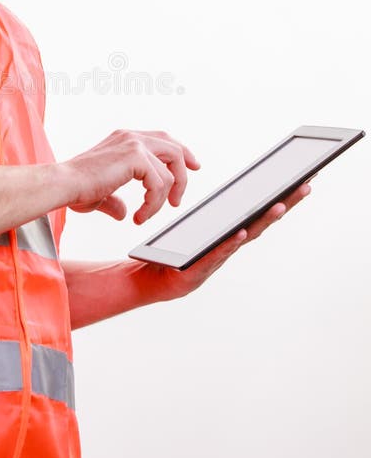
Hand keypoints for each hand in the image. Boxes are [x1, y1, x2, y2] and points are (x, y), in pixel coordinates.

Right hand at [62, 129, 199, 223]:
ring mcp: (134, 144)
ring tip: (146, 215)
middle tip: (180, 197)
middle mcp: (131, 136)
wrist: (63, 184)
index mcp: (124, 139)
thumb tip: (124, 212)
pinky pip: (160, 184)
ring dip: (162, 200)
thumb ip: (115, 201)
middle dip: (185, 170)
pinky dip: (153, 204)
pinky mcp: (136, 157)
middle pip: (173, 147)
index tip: (192, 166)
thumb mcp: (101, 195)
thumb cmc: (75, 189)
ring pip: (169, 172)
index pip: (161, 139)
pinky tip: (139, 215)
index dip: (180, 151)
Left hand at [141, 182, 311, 300]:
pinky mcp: (199, 269)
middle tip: (304, 186)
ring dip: (264, 221)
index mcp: (230, 233)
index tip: (301, 179)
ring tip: (279, 205)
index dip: (282, 198)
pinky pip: (218, 252)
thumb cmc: (179, 252)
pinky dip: (231, 242)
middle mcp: (229, 245)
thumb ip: (218, 215)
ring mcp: (218, 257)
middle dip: (285, 204)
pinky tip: (241, 231)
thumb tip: (236, 191)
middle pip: (262, 222)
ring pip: (245, 236)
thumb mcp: (201, 229)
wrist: (154, 277)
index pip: (260, 212)